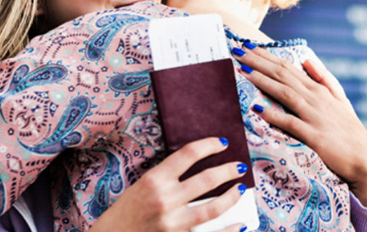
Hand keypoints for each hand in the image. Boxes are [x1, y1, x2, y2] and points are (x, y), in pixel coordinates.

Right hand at [89, 137, 247, 231]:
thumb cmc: (124, 214)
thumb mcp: (141, 187)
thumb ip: (166, 178)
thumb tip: (198, 167)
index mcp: (154, 180)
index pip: (188, 154)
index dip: (209, 145)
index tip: (223, 143)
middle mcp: (165, 200)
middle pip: (207, 179)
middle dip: (229, 170)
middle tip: (240, 166)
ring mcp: (173, 223)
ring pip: (213, 207)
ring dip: (232, 196)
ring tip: (241, 189)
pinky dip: (230, 230)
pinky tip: (241, 224)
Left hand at [234, 46, 366, 206]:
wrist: (365, 157)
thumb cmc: (348, 129)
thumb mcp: (339, 99)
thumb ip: (323, 78)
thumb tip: (306, 59)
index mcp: (317, 88)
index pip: (287, 66)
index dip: (265, 56)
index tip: (246, 46)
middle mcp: (315, 98)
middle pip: (282, 75)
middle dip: (257, 62)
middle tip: (236, 51)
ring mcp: (314, 116)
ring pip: (285, 93)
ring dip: (262, 81)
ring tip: (242, 71)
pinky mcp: (314, 136)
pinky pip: (291, 123)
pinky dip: (274, 115)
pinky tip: (257, 109)